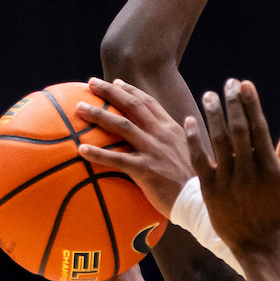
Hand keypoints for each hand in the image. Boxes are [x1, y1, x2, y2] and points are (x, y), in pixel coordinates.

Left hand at [76, 78, 195, 216]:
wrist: (200, 199)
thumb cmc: (198, 180)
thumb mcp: (193, 150)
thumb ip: (183, 137)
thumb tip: (183, 127)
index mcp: (172, 129)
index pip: (149, 102)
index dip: (131, 90)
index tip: (116, 82)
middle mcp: (161, 134)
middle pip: (132, 106)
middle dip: (110, 92)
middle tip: (91, 83)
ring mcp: (153, 150)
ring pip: (121, 126)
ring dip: (98, 114)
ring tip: (79, 107)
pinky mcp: (145, 169)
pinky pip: (116, 159)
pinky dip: (97, 153)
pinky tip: (81, 149)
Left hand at [186, 79, 279, 254]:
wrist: (260, 248)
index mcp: (270, 168)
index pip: (259, 128)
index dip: (251, 104)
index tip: (245, 85)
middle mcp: (248, 171)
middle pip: (238, 129)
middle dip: (233, 103)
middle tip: (227, 83)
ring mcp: (228, 181)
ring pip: (218, 141)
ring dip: (213, 116)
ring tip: (208, 96)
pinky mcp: (210, 190)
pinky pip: (199, 160)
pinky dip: (194, 140)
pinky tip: (189, 122)